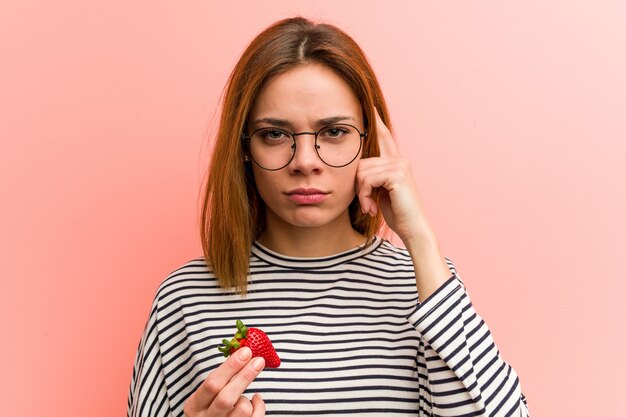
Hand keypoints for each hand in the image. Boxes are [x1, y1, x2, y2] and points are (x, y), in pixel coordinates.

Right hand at [183, 347, 265, 416]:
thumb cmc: (211, 406)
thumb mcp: (207, 394)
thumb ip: (221, 378)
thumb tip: (244, 352)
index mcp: (193, 406)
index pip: (211, 383)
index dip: (230, 366)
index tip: (246, 351)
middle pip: (226, 398)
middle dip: (244, 376)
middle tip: (259, 360)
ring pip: (243, 409)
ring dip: (247, 398)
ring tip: (243, 395)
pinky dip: (259, 405)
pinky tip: (256, 400)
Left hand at [356, 108, 434, 245]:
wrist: (413, 229)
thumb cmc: (397, 214)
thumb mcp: (381, 192)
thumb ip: (373, 177)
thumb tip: (358, 170)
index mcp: (396, 162)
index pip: (384, 136)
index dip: (377, 121)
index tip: (370, 105)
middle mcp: (400, 160)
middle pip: (361, 162)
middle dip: (358, 186)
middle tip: (366, 204)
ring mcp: (399, 165)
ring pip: (361, 172)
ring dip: (361, 194)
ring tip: (369, 207)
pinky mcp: (397, 175)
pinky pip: (366, 179)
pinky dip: (364, 196)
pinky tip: (372, 208)